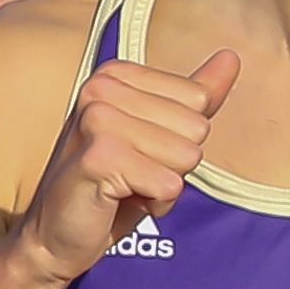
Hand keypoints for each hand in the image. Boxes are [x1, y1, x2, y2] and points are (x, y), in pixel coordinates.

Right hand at [5, 49, 240, 285]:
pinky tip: (120, 200)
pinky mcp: (99, 158)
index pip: (199, 100)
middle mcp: (101, 89)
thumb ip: (197, 95)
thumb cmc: (116, 181)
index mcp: (117, 74)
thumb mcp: (162, 133)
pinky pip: (170, 184)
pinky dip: (156, 203)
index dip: (181, 137)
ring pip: (186, 156)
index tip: (141, 149)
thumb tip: (231, 56)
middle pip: (196, 128)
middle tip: (133, 172)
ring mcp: (97, 121)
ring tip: (127, 185)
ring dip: (164, 183)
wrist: (58, 232)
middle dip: (174, 162)